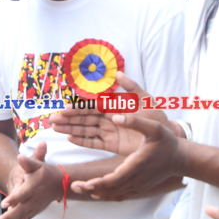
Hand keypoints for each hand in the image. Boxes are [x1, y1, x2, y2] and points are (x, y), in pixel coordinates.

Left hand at [0, 142, 62, 218]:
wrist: (58, 183)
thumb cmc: (44, 172)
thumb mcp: (37, 164)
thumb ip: (28, 162)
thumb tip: (20, 156)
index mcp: (34, 186)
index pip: (23, 194)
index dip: (14, 199)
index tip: (3, 203)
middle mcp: (34, 199)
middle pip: (21, 210)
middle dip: (8, 218)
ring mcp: (34, 207)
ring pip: (21, 218)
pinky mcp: (34, 212)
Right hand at [50, 72, 171, 156]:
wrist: (166, 136)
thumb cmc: (156, 117)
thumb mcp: (146, 100)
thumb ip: (132, 88)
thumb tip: (118, 74)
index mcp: (114, 106)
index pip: (92, 107)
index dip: (78, 108)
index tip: (65, 109)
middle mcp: (108, 118)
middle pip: (84, 118)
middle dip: (68, 119)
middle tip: (52, 119)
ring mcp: (109, 131)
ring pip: (86, 129)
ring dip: (70, 128)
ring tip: (55, 128)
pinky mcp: (112, 144)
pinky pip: (94, 142)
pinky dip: (82, 140)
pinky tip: (70, 138)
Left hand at [70, 112, 185, 200]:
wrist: (181, 159)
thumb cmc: (167, 142)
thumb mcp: (154, 126)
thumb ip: (135, 121)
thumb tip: (116, 117)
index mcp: (136, 165)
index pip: (114, 179)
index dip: (99, 183)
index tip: (86, 183)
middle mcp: (136, 179)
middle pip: (110, 190)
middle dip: (91, 189)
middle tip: (74, 186)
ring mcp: (138, 185)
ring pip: (114, 195)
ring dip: (97, 193)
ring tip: (80, 189)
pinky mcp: (140, 188)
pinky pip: (121, 196)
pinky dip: (107, 195)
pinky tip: (97, 193)